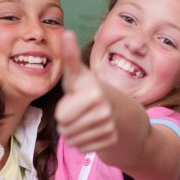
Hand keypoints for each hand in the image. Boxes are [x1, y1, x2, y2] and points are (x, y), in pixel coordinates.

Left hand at [54, 31, 118, 152]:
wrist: (118, 109)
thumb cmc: (89, 89)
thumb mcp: (78, 74)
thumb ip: (70, 56)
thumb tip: (66, 32)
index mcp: (92, 92)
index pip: (61, 116)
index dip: (63, 110)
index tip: (77, 100)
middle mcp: (103, 110)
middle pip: (65, 129)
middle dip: (65, 123)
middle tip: (77, 112)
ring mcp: (109, 126)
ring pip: (73, 140)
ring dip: (73, 133)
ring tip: (83, 120)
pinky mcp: (111, 139)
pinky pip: (82, 147)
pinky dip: (82, 142)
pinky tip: (90, 130)